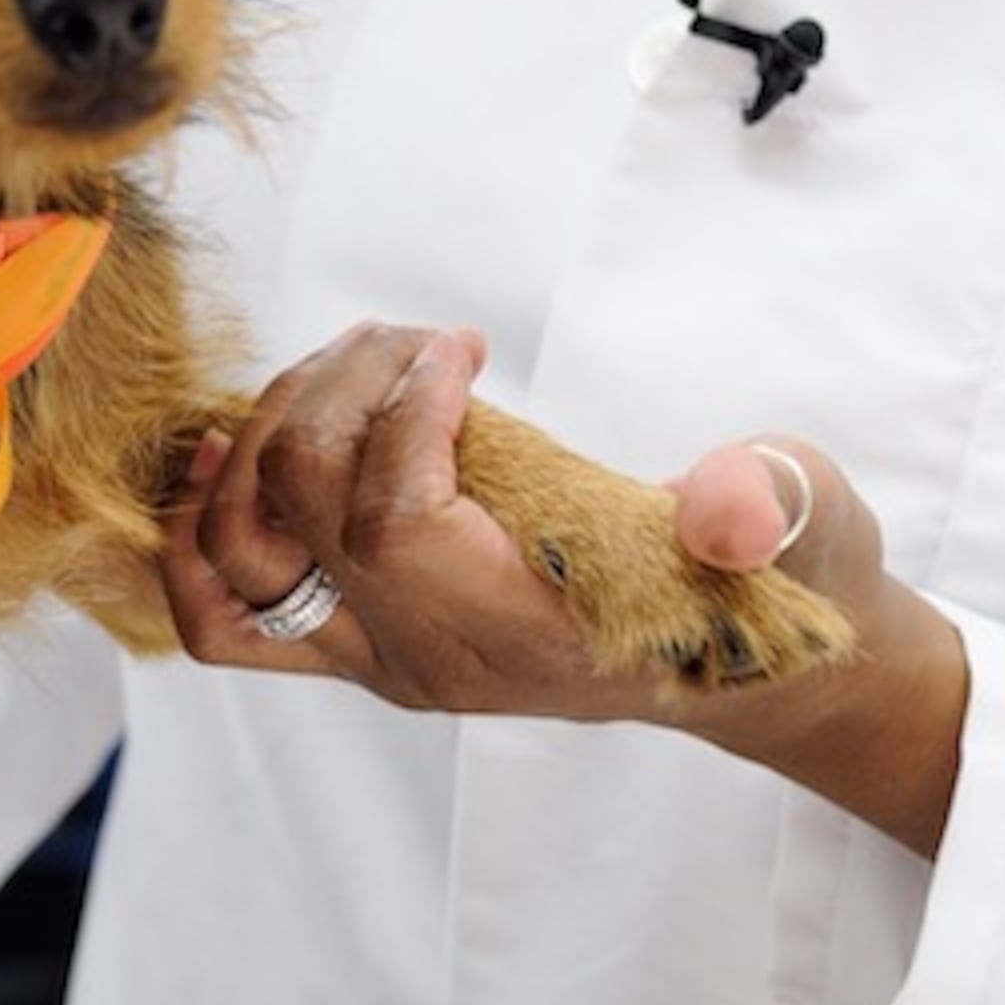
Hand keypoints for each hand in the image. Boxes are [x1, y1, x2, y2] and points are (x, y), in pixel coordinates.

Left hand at [168, 325, 971, 849]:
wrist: (751, 655)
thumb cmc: (772, 578)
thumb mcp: (804, 525)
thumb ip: (768, 507)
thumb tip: (730, 502)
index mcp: (527, 636)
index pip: (392, 527)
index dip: (402, 412)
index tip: (463, 348)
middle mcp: (431, 661)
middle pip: (296, 521)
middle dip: (337, 393)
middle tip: (415, 343)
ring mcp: (383, 659)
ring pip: (236, 558)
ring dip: (267, 432)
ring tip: (354, 367)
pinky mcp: (358, 637)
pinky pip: (223, 607)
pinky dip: (200, 519)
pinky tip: (232, 444)